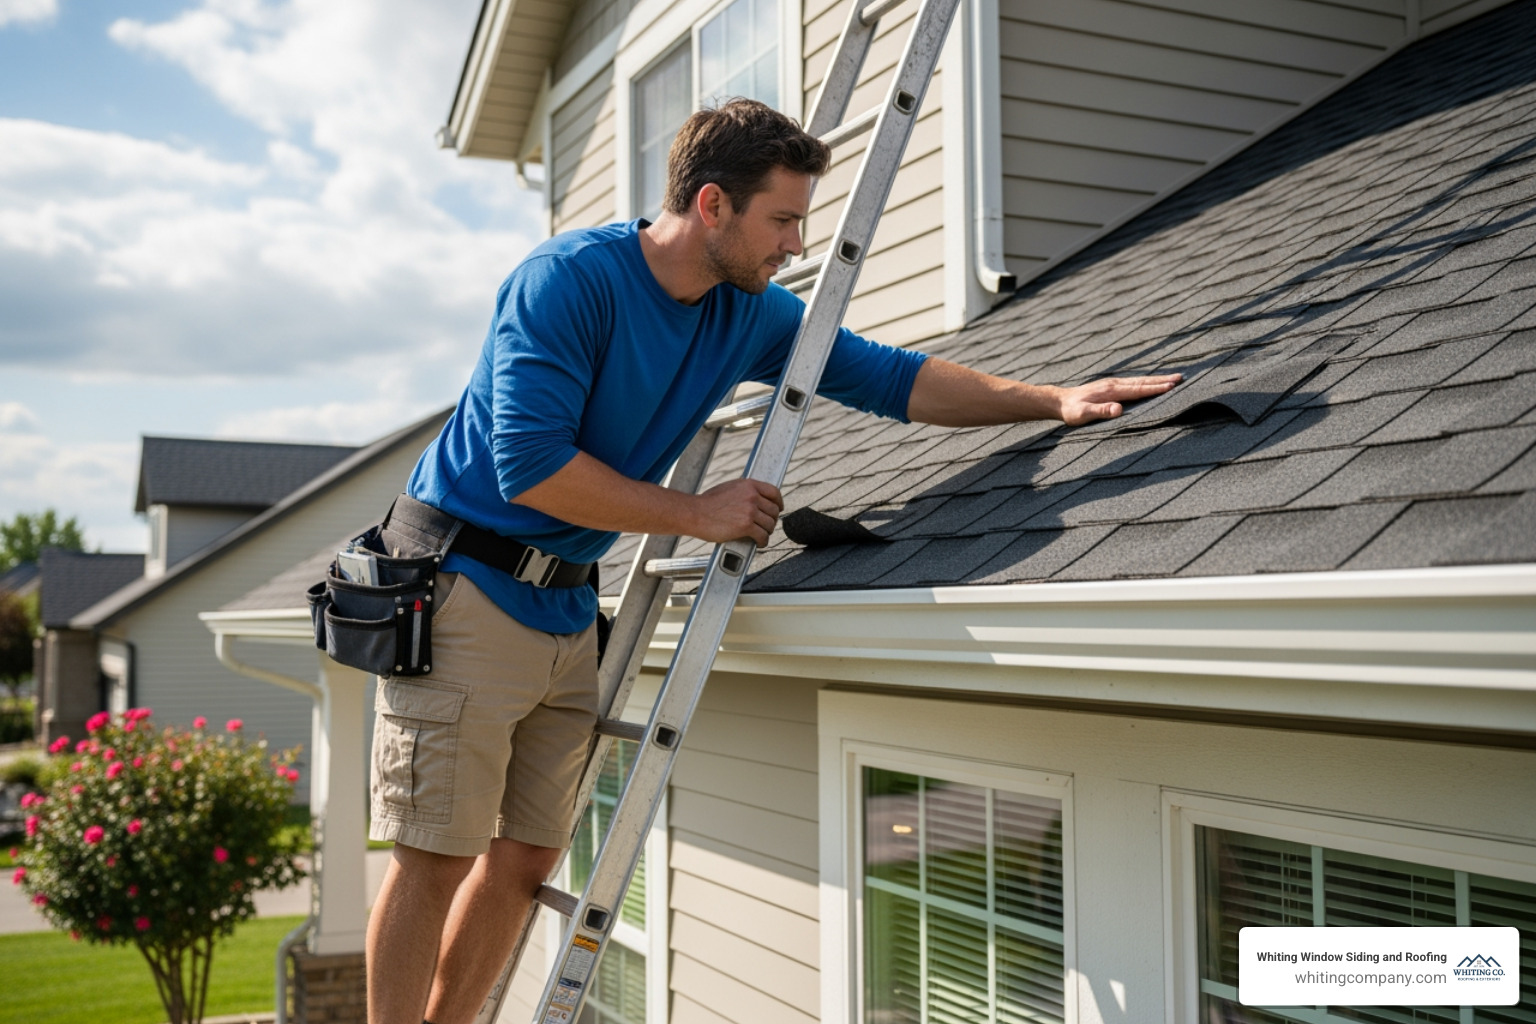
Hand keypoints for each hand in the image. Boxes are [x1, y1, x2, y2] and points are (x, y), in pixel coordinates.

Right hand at [690, 478, 783, 545]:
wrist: (695, 513)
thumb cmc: (706, 503)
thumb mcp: (728, 488)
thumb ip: (744, 492)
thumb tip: (754, 499)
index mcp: (748, 485)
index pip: (774, 492)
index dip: (778, 502)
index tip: (778, 508)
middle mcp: (752, 496)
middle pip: (773, 510)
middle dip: (771, 520)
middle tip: (766, 526)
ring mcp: (750, 510)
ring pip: (770, 524)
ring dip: (767, 532)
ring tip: (761, 535)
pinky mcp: (746, 525)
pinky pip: (763, 536)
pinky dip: (762, 542)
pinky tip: (758, 543)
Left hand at [1055, 374, 1181, 425]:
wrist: (1060, 401)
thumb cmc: (1071, 411)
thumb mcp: (1083, 414)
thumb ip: (1100, 412)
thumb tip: (1119, 410)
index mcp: (1111, 391)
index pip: (1138, 389)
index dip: (1155, 388)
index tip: (1172, 386)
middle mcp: (1114, 384)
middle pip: (1143, 381)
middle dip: (1162, 380)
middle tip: (1182, 378)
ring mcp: (1113, 384)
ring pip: (1139, 380)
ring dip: (1157, 379)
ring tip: (1174, 379)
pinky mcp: (1111, 386)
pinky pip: (1133, 383)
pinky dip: (1146, 382)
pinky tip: (1152, 383)